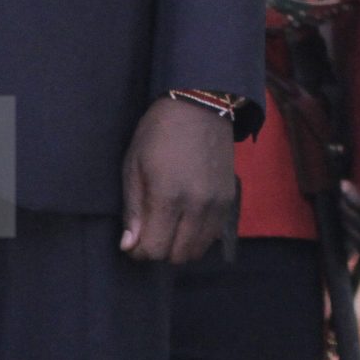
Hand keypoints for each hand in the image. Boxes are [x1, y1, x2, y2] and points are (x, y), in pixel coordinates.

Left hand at [120, 97, 239, 263]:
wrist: (201, 104)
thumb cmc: (159, 132)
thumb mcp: (134, 166)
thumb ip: (133, 210)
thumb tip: (129, 246)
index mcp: (168, 196)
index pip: (153, 249)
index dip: (138, 250)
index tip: (132, 238)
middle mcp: (197, 205)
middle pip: (176, 256)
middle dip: (159, 250)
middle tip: (150, 231)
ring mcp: (218, 203)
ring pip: (198, 250)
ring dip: (180, 245)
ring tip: (169, 225)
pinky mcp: (230, 199)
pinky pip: (213, 235)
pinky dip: (198, 236)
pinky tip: (187, 218)